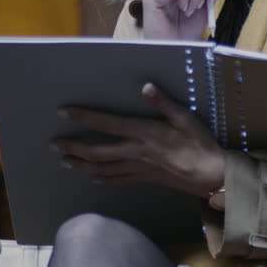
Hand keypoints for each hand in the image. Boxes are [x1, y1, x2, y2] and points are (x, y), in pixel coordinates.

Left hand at [53, 83, 225, 197]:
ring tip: (65, 162)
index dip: (84, 117)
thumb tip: (145, 87)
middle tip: (54, 146)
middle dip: (74, 148)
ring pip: (103, 168)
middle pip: (97, 152)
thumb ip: (163, 103)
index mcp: (143, 133)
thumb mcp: (185, 117)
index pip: (106, 124)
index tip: (64, 112)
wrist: (212, 176)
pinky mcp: (145, 178)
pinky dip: (104, 179)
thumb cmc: (200, 143)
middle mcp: (135, 152)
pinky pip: (119, 180)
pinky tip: (94, 179)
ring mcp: (139, 168)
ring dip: (82, 165)